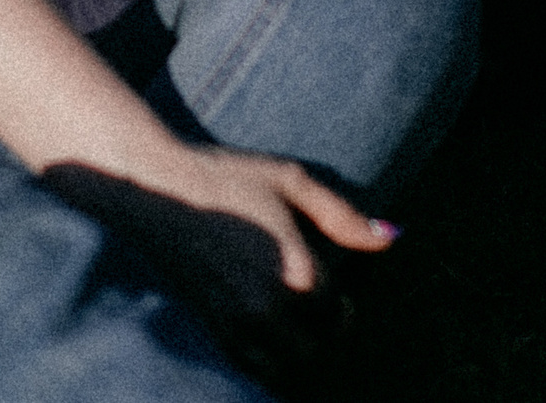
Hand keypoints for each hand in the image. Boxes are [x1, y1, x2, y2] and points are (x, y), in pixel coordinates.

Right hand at [40, 149, 388, 377]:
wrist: (154, 188)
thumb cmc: (227, 176)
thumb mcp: (291, 181)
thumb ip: (342, 215)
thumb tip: (391, 238)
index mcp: (295, 271)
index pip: (336, 313)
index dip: (340, 304)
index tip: (336, 293)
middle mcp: (266, 307)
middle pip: (313, 351)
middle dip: (321, 337)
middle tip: (318, 314)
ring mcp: (232, 324)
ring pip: (280, 368)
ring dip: (294, 354)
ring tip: (293, 327)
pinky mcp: (206, 328)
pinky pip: (246, 366)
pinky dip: (262, 361)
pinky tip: (264, 333)